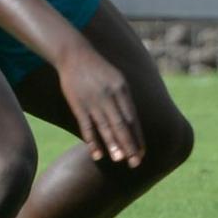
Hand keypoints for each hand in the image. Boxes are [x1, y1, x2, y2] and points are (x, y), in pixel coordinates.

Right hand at [57, 46, 143, 166]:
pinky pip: (87, 126)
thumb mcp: (117, 79)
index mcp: (122, 90)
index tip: (142, 154)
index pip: (132, 119)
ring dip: (113, 144)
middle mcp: (110, 96)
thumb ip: (124, 100)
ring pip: (105, 127)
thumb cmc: (98, 70)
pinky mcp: (78, 104)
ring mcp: (93, 101)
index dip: (137, 138)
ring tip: (120, 160)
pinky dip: (92, 141)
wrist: (74, 54)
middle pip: (121, 125)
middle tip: (136, 163)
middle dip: (129, 145)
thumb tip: (133, 121)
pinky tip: (97, 155)